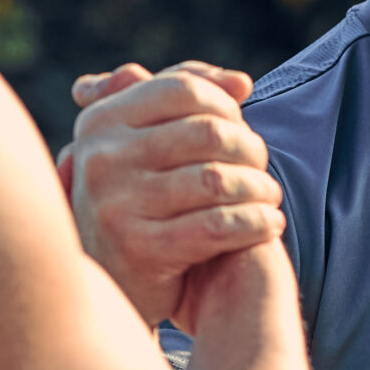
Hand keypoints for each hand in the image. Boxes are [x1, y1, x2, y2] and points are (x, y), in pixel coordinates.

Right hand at [57, 61, 283, 328]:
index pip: (182, 89)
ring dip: (258, 188)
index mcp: (99, 123)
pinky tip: (269, 225)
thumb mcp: (145, 145)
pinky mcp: (137, 249)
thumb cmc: (138, 203)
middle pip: (206, 132)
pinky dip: (255, 223)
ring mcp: (114, 204)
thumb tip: (241, 83)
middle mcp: (99, 159)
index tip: (241, 129)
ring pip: (216, 180)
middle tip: (262, 168)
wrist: (113, 287)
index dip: (225, 105)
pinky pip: (217, 226)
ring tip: (269, 197)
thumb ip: (186, 101)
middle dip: (249, 148)